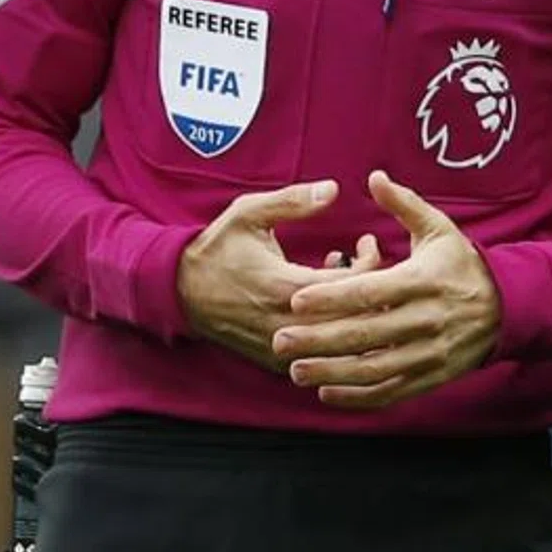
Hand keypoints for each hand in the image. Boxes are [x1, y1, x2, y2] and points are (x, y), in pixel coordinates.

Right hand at [176, 181, 365, 372]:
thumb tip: (333, 189)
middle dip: (372, 291)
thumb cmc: (217, 248)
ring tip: (351, 285)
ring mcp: (283, 349)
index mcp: (285, 287)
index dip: (371, 263)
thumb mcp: (249, 213)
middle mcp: (288, 325)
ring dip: (355, 315)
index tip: (367, 243)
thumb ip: (293, 201)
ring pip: (341, 345)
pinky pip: (322, 360)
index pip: (352, 285)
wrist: (179, 290)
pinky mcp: (277, 363)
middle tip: (368, 264)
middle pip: (355, 320)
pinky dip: (335, 336)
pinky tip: (331, 309)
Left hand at [274, 170, 500, 410]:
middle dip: (319, 339)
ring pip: (374, 370)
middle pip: (365, 334)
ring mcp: (429, 353)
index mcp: (423, 281)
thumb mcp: (439, 228)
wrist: (509, 307)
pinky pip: (391, 393)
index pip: (370, 292)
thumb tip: (373, 176)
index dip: (332, 296)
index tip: (296, 299)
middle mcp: (426, 320)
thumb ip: (404, 204)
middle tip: (280, 339)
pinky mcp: (431, 377)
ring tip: (295, 370)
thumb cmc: (462, 264)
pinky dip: (358, 398)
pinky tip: (327, 394)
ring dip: (332, 373)